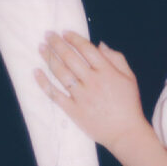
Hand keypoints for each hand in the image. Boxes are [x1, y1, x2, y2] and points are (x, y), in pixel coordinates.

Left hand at [35, 31, 147, 152]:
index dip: (74, 39)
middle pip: (70, 58)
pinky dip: (44, 83)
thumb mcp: (129, 78)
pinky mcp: (73, 110)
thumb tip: (100, 44)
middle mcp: (92, 82)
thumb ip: (116, 58)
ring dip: (49, 58)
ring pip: (61, 73)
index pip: (87, 49)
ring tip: (41, 48)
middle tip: (48, 35)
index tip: (64, 32)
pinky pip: (55, 94)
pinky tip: (36, 72)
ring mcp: (81, 96)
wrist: (126, 132)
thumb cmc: (129, 104)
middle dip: (57, 44)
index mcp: (107, 72)